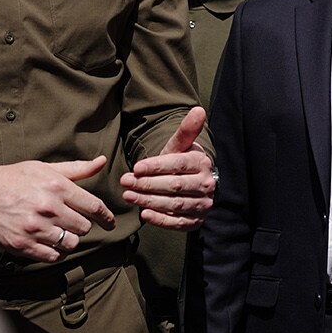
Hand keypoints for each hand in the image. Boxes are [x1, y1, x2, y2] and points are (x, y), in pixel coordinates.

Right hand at [0, 156, 115, 261]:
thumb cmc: (13, 178)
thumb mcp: (44, 168)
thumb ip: (76, 169)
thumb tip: (102, 161)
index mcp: (57, 186)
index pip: (94, 206)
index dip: (106, 217)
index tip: (111, 222)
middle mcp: (48, 207)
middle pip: (84, 227)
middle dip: (82, 226)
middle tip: (73, 223)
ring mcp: (35, 228)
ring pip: (71, 243)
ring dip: (69, 240)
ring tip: (60, 232)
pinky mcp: (22, 245)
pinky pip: (53, 256)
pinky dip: (55, 252)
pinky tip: (49, 243)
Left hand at [120, 108, 213, 230]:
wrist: (192, 187)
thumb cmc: (180, 164)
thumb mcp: (180, 147)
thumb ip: (185, 131)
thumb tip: (198, 109)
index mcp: (201, 163)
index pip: (178, 164)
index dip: (156, 166)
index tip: (136, 167)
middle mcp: (206, 184)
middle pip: (174, 185)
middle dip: (147, 184)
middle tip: (125, 182)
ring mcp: (203, 204)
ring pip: (174, 204)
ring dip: (149, 201)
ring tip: (128, 196)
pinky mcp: (197, 221)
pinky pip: (178, 223)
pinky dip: (161, 220)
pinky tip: (144, 214)